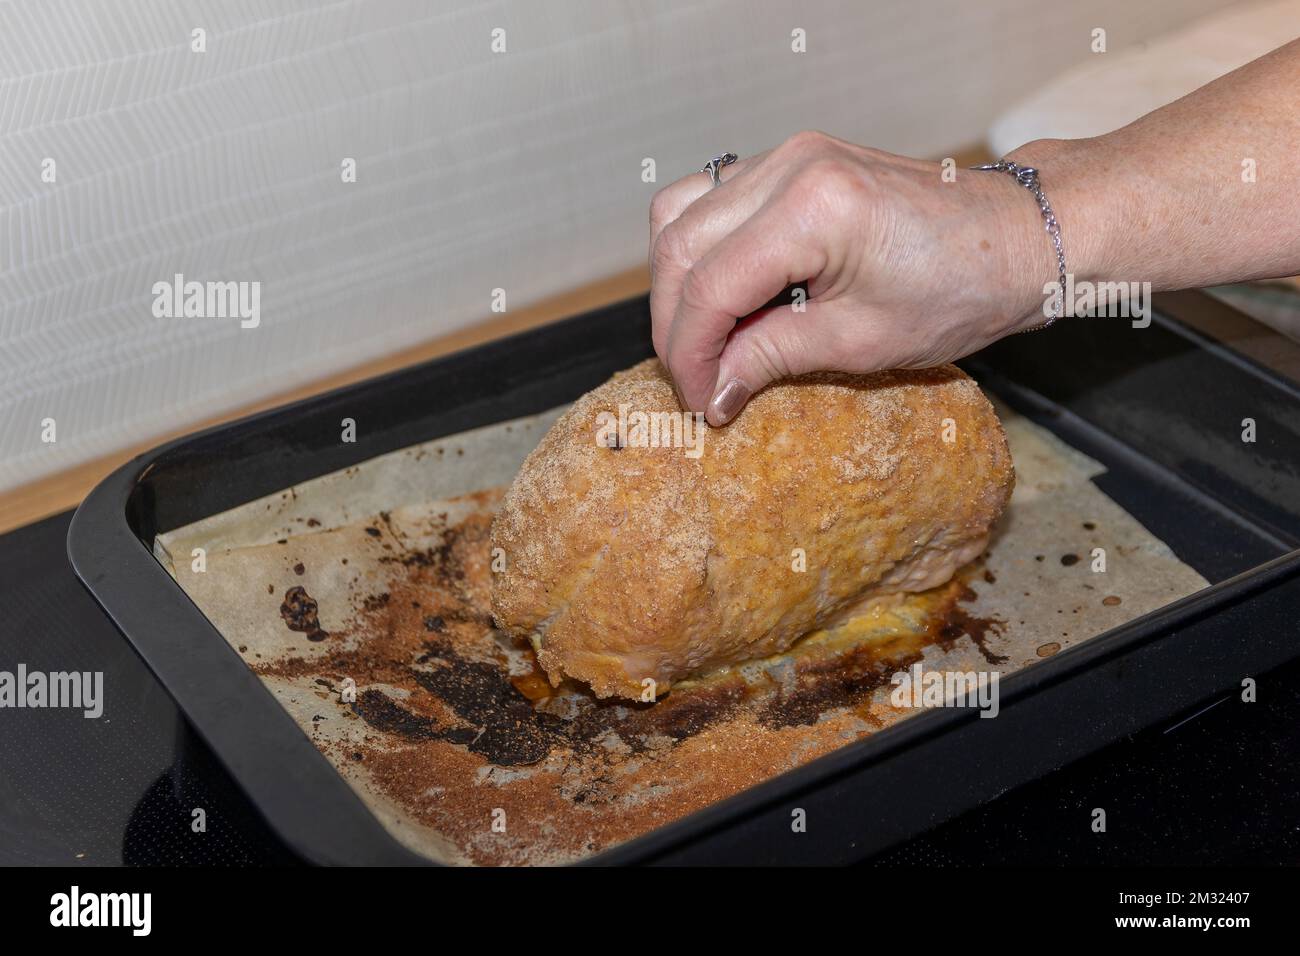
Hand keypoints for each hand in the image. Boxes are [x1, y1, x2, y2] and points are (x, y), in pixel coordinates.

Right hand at [648, 130, 1064, 424]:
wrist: (1019, 238)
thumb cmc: (961, 289)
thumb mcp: (861, 341)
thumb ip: (770, 358)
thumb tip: (712, 390)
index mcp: (812, 208)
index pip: (707, 287)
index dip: (689, 355)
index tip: (700, 402)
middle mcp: (789, 166)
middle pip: (677, 245)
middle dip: (674, 324)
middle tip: (697, 381)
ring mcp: (786, 154)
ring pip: (678, 215)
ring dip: (677, 284)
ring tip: (703, 341)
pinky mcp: (790, 161)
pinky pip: (709, 200)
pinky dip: (700, 253)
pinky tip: (723, 298)